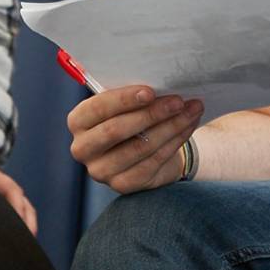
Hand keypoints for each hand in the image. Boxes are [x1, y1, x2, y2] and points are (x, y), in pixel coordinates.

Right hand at [67, 86, 203, 194]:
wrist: (142, 147)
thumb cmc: (131, 114)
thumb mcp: (124, 102)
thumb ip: (131, 94)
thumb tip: (159, 83)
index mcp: (77, 121)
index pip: (98, 108)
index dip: (124, 99)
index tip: (150, 92)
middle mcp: (82, 148)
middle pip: (117, 130)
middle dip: (151, 113)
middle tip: (178, 101)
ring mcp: (101, 170)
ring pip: (140, 147)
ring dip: (170, 127)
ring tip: (191, 110)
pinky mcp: (122, 185)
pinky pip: (152, 163)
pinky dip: (174, 142)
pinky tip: (187, 127)